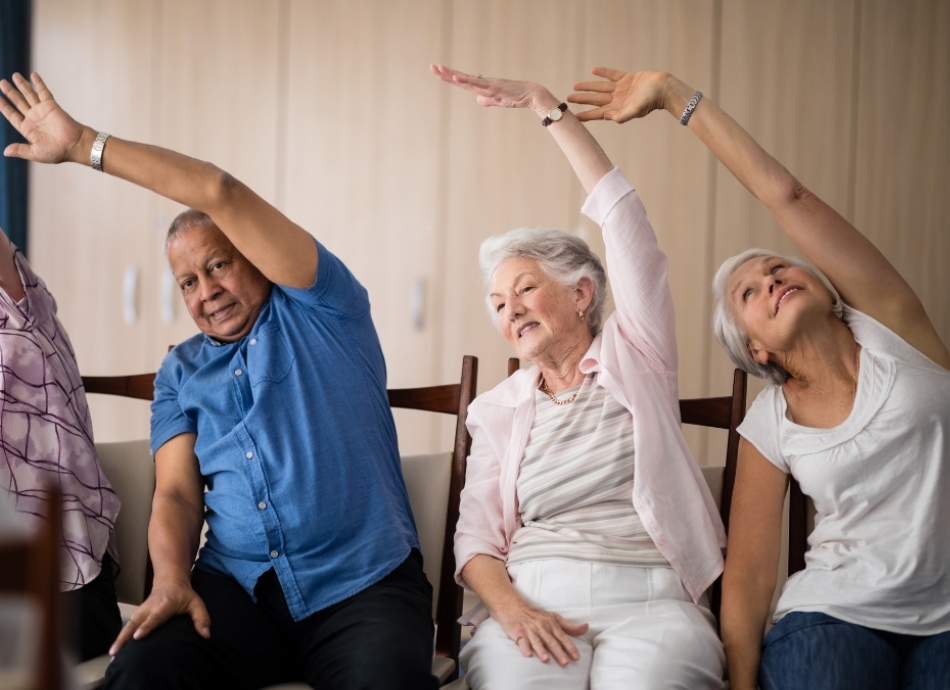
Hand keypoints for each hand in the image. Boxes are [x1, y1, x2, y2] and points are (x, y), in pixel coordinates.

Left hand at [0, 72, 88, 163]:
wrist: (75, 145)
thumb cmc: (57, 152)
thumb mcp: (36, 153)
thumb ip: (20, 150)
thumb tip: (5, 152)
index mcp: (28, 129)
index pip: (12, 115)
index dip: (4, 106)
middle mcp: (34, 118)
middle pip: (19, 102)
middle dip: (10, 92)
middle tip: (2, 82)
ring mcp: (42, 111)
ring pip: (29, 94)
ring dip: (22, 85)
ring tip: (14, 75)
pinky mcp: (51, 106)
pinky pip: (43, 92)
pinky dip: (38, 83)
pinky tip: (33, 75)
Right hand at [109, 579, 210, 655]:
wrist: (170, 581)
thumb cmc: (184, 595)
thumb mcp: (196, 603)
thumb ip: (202, 618)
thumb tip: (206, 635)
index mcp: (165, 604)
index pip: (155, 617)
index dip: (147, 626)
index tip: (138, 636)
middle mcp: (150, 607)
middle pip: (135, 622)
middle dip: (125, 636)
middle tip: (116, 651)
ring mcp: (141, 611)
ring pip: (128, 625)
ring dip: (119, 639)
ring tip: (112, 654)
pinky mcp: (137, 615)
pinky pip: (127, 627)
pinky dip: (120, 637)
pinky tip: (115, 651)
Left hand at [429, 64, 556, 116]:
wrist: (531, 95)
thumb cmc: (515, 96)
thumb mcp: (498, 100)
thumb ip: (487, 100)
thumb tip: (478, 100)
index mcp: (482, 87)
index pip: (462, 81)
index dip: (449, 77)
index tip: (436, 70)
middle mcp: (483, 83)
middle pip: (461, 78)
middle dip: (446, 73)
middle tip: (432, 66)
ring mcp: (488, 84)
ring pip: (467, 79)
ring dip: (453, 75)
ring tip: (439, 69)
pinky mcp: (494, 87)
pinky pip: (478, 84)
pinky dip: (467, 80)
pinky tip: (457, 78)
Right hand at [493, 602, 588, 665]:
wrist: (514, 608)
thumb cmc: (536, 616)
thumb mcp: (554, 618)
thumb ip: (570, 626)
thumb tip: (586, 627)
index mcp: (551, 624)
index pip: (562, 637)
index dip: (569, 647)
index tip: (576, 657)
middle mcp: (541, 627)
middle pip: (551, 641)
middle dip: (558, 652)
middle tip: (565, 663)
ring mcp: (529, 630)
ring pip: (537, 642)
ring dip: (541, 650)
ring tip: (546, 659)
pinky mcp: (518, 633)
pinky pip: (521, 641)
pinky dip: (524, 648)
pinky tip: (527, 654)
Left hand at [568, 67, 669, 122]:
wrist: (664, 88)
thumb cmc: (651, 101)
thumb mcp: (636, 110)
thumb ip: (621, 116)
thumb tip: (606, 117)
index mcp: (618, 109)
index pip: (597, 113)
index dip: (585, 115)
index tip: (573, 117)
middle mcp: (617, 100)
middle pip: (595, 100)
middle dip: (582, 100)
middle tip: (567, 99)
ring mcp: (621, 89)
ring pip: (600, 88)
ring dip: (588, 87)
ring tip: (575, 86)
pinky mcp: (627, 79)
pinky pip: (612, 75)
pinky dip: (603, 73)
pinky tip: (593, 70)